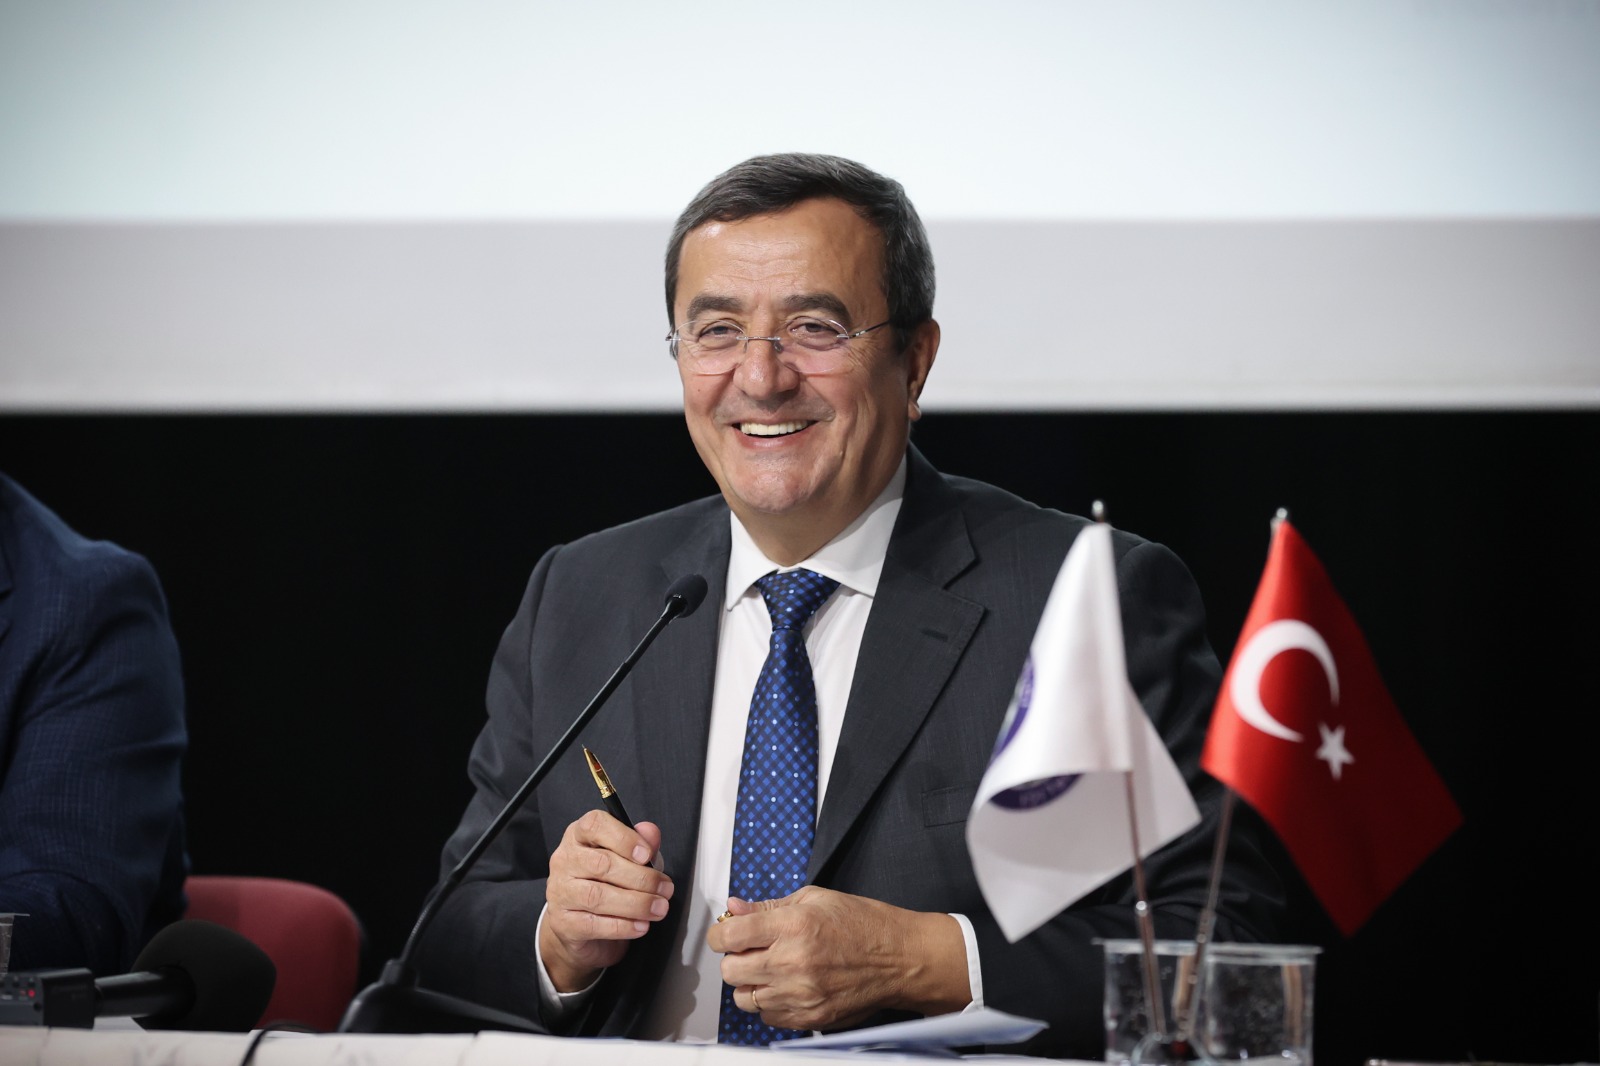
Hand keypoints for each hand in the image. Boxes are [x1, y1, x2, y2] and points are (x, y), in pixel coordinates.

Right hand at [539, 810, 672, 991]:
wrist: (582, 927)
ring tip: (658, 908)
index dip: (623, 838)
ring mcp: (561, 892)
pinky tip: (640, 925)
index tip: (646, 854)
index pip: (594, 825)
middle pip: (601, 863)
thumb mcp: (629, 859)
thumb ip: (642, 844)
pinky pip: (593, 925)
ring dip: (636, 903)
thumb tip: (651, 832)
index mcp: (579, 836)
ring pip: (597, 896)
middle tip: (664, 888)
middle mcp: (565, 860)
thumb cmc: (607, 884)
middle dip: (641, 878)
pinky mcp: (563, 923)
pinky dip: (623, 926)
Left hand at [706, 886, 969, 1030]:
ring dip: (751, 984)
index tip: (725, 933)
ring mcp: (801, 994)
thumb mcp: (816, 899)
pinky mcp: (810, 1017)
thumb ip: (769, 906)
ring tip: (770, 969)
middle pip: (731, 971)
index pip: (730, 934)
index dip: (720, 933)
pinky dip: (770, 1003)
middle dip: (735, 958)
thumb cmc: (864, 924)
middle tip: (750, 950)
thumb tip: (735, 909)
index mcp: (794, 925)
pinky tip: (787, 986)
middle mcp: (793, 962)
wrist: (900, 958)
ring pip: (745, 999)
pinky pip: (768, 1018)